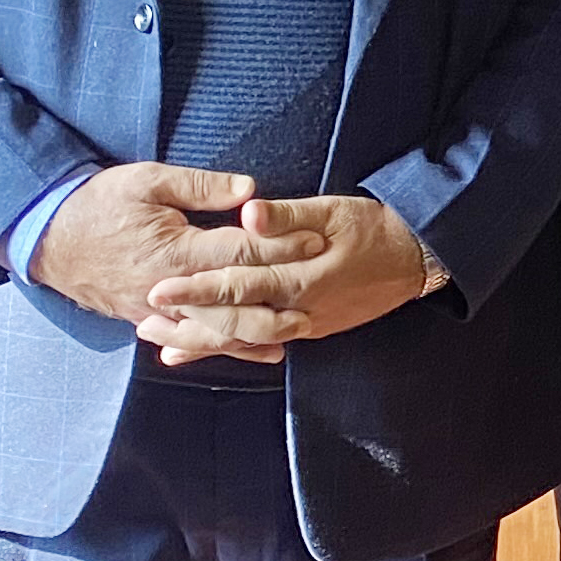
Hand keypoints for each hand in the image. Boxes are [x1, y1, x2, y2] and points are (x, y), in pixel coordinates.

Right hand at [31, 163, 326, 363]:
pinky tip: (252, 352)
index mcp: (174, 250)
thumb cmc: (100, 202)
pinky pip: (189, 339)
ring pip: (213, 330)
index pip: (239, 252)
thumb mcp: (149, 180)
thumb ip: (202, 186)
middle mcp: (167, 288)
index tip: (314, 241)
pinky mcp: (145, 320)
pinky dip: (222, 347)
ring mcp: (154, 311)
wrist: (48, 236)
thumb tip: (250, 190)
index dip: (280, 247)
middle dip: (277, 302)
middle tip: (316, 302)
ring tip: (295, 333)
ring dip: (255, 334)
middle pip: (232, 303)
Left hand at [137, 194, 428, 364]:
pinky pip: (266, 343)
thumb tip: (249, 213)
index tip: (159, 287)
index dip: (196, 289)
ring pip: (246, 340)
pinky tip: (213, 349)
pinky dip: (235, 348)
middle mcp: (299, 309)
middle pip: (234, 322)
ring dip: (205, 342)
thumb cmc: (374, 227)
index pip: (238, 285)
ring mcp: (306, 325)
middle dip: (188, 321)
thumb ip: (289, 215)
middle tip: (145, 318)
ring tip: (165, 344)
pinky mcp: (313, 329)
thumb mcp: (335, 210)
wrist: (415, 258)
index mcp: (300, 277)